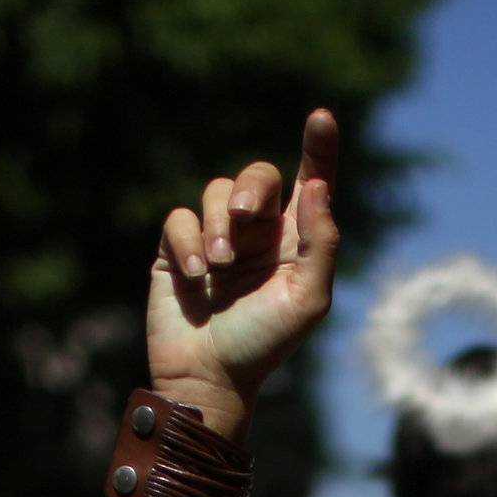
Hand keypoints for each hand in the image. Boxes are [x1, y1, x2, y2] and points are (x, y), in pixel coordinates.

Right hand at [147, 109, 339, 436]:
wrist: (207, 378)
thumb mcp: (307, 299)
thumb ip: (321, 241)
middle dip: (250, 188)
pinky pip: (179, 220)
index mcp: (293, 237)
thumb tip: (315, 186)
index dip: (317, 146)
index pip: (310, 178)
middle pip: (256, 176)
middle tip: (242, 216)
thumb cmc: (263, 345)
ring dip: (217, 225)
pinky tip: (195, 274)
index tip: (320, 118)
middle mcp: (255, 231)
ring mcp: (214, 240)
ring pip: (215, 193)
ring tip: (218, 267)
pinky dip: (187, 240)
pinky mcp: (176, 254)